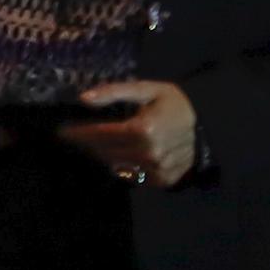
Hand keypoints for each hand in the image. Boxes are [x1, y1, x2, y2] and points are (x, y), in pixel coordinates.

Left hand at [69, 77, 200, 190]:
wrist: (208, 124)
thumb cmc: (173, 103)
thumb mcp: (146, 89)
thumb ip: (113, 92)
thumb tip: (83, 98)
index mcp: (143, 130)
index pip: (100, 135)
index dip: (78, 133)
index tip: (61, 132)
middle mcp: (149, 154)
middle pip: (105, 152)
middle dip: (87, 144)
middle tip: (73, 137)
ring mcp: (157, 170)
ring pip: (116, 165)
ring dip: (102, 155)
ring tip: (92, 145)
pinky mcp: (163, 180)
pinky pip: (132, 175)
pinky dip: (122, 165)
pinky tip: (117, 154)